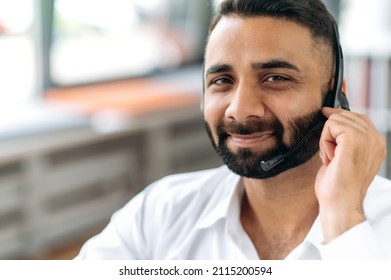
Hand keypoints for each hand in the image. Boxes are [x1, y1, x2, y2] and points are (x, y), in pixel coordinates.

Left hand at [315, 107, 385, 242]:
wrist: (340, 203)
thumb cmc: (338, 186)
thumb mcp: (346, 158)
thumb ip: (345, 141)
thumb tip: (333, 120)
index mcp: (376, 145)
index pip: (359, 118)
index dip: (340, 115)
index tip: (326, 113)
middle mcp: (376, 139)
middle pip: (346, 116)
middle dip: (331, 133)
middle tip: (331, 156)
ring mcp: (367, 138)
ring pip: (336, 120)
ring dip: (326, 139)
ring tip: (331, 158)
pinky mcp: (355, 138)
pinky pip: (331, 124)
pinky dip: (324, 141)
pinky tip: (330, 157)